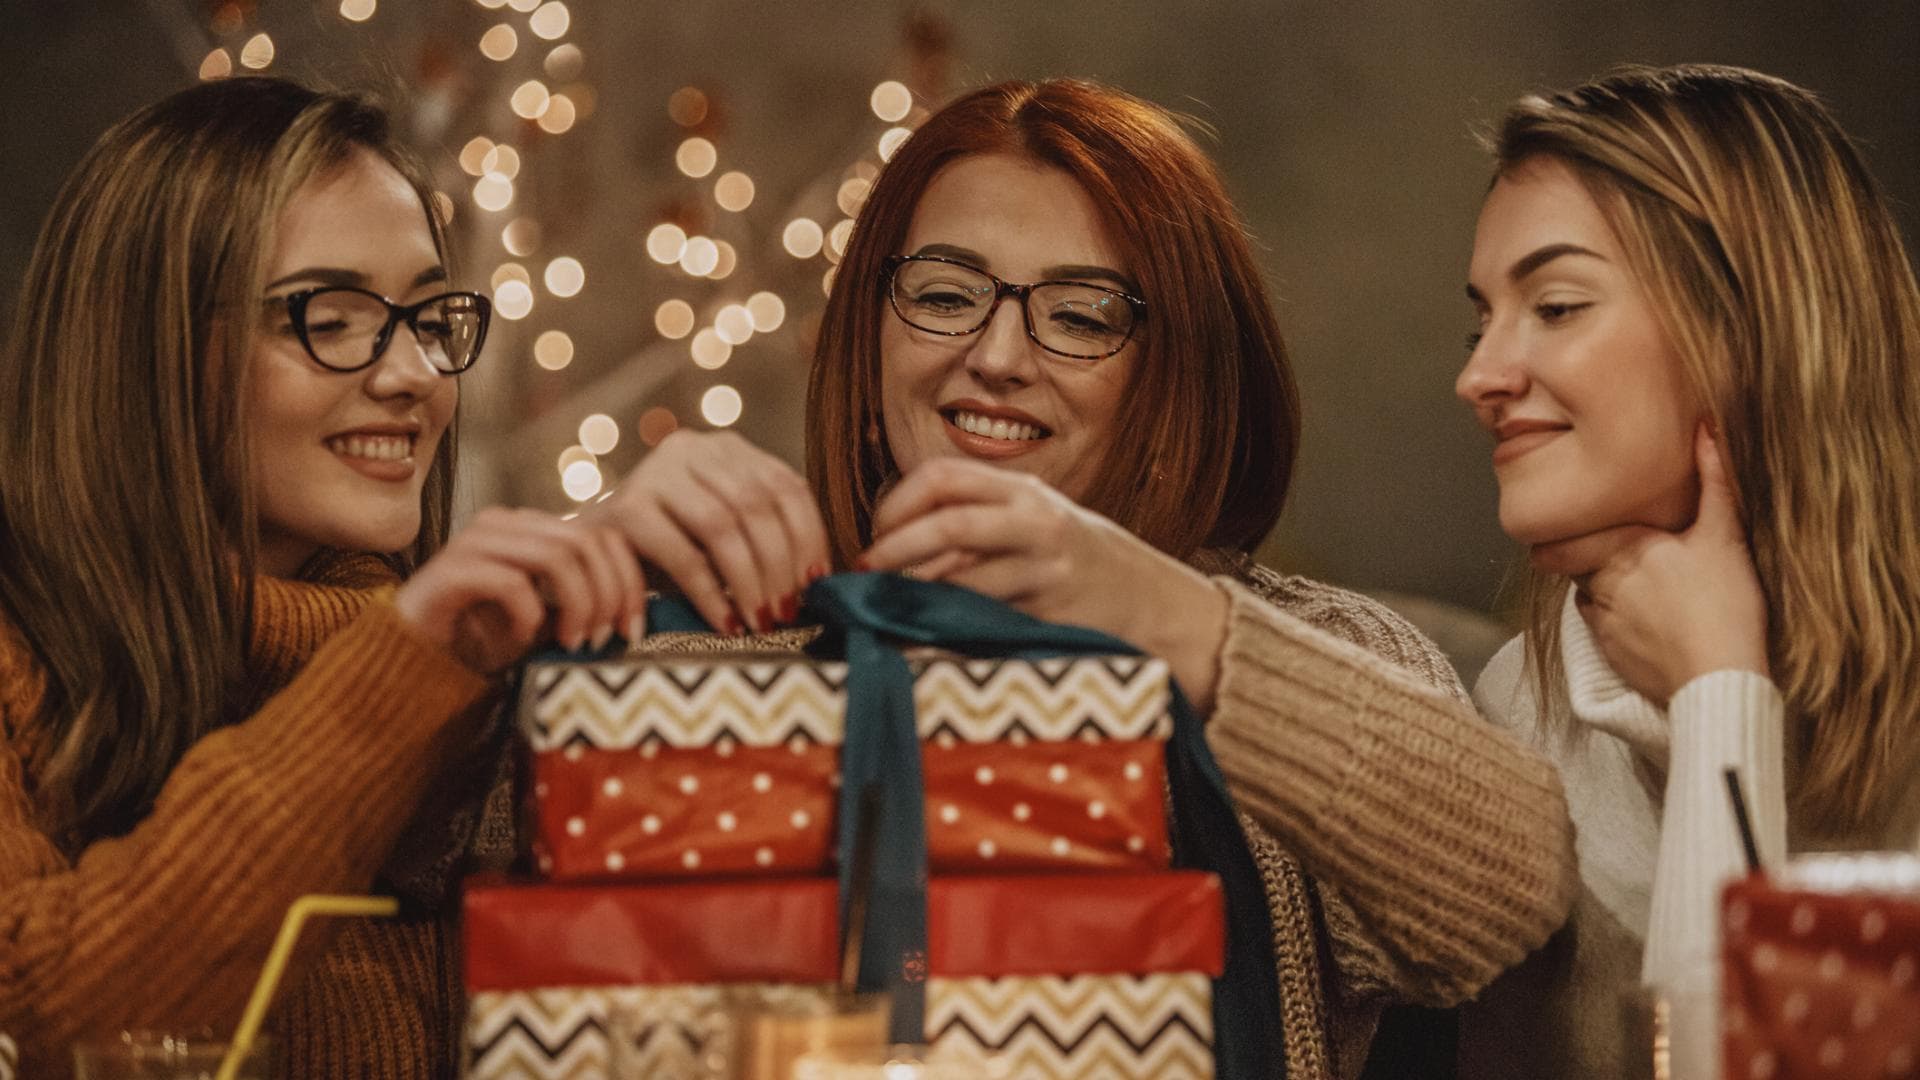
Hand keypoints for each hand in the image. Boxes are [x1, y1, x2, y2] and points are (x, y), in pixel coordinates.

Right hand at [394, 507, 645, 673]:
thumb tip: (635, 611)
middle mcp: (505, 524)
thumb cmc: (482, 640)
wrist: (411, 660)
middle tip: (606, 639)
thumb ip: (583, 605)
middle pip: (587, 541)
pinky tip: (524, 638)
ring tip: (574, 642)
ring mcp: (475, 542)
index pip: (603, 533)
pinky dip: (530, 615)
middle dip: (609, 594)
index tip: (634, 629)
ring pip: (557, 556)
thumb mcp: (546, 621)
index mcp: (532, 529)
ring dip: (578, 604)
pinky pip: (512, 583)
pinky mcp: (450, 571)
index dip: (630, 579)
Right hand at [582, 429, 830, 634]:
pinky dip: (709, 594)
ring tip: (761, 620)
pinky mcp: (626, 507)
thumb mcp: (722, 531)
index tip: (818, 582)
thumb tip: (818, 579)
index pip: (785, 485)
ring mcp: (655, 472)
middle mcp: (692, 448)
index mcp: (726, 448)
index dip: (809, 536)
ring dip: (749, 581)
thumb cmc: (669, 549)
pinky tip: (726, 623)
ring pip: (722, 527)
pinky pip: (682, 555)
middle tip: (788, 611)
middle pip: (756, 505)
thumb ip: (762, 536)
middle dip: (780, 564)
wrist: (589, 553)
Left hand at [861, 458, 1229, 708]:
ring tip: (887, 604)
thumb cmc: (1076, 564)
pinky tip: (925, 629)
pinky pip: (984, 615)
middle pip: (948, 522)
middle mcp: (1036, 520)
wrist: (1152, 602)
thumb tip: (892, 540)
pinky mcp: (1052, 611)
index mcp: (1023, 490)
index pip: (943, 477)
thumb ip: (979, 519)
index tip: (874, 535)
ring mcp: (1046, 567)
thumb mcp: (1033, 522)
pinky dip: (946, 621)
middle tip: (866, 572)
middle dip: (895, 549)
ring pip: (962, 574)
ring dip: (913, 591)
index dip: (896, 504)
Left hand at [1529, 423, 1769, 704]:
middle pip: (1577, 562)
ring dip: (1599, 587)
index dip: (1571, 531)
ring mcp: (1602, 620)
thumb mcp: (1725, 536)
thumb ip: (1714, 482)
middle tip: (1598, 551)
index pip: (1574, 535)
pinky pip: (1598, 626)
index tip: (1562, 529)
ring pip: (1586, 593)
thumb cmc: (1725, 603)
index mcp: (1624, 547)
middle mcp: (1601, 581)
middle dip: (1582, 557)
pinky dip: (1610, 618)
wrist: (1719, 676)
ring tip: (1630, 585)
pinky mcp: (1609, 653)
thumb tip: (1707, 428)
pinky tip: (1638, 618)